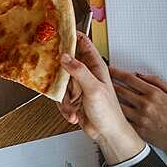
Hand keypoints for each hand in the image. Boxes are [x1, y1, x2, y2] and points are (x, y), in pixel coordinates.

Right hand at [58, 33, 145, 164]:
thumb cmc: (109, 112)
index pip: (83, 43)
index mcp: (95, 67)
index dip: (71, 36)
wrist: (107, 134)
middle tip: (61, 83)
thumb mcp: (94, 89)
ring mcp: (79, 87)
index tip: (58, 33)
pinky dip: (64, 107)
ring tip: (73, 105)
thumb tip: (65, 57)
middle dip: (60, 76)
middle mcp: (87, 74)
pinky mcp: (73, 99)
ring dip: (63, 97)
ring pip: (60, 82)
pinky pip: (60, 97)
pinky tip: (73, 113)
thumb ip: (79, 71)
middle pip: (65, 64)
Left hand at [110, 68, 166, 166]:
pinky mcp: (137, 130)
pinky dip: (114, 114)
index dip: (117, 72)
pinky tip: (109, 110)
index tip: (110, 69)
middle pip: (120, 90)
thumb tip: (140, 75)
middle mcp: (146, 105)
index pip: (130, 79)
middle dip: (109, 83)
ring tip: (102, 94)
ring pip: (118, 104)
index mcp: (154, 94)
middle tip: (102, 79)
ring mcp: (140, 118)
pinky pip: (121, 119)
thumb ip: (156, 82)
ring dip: (109, 98)